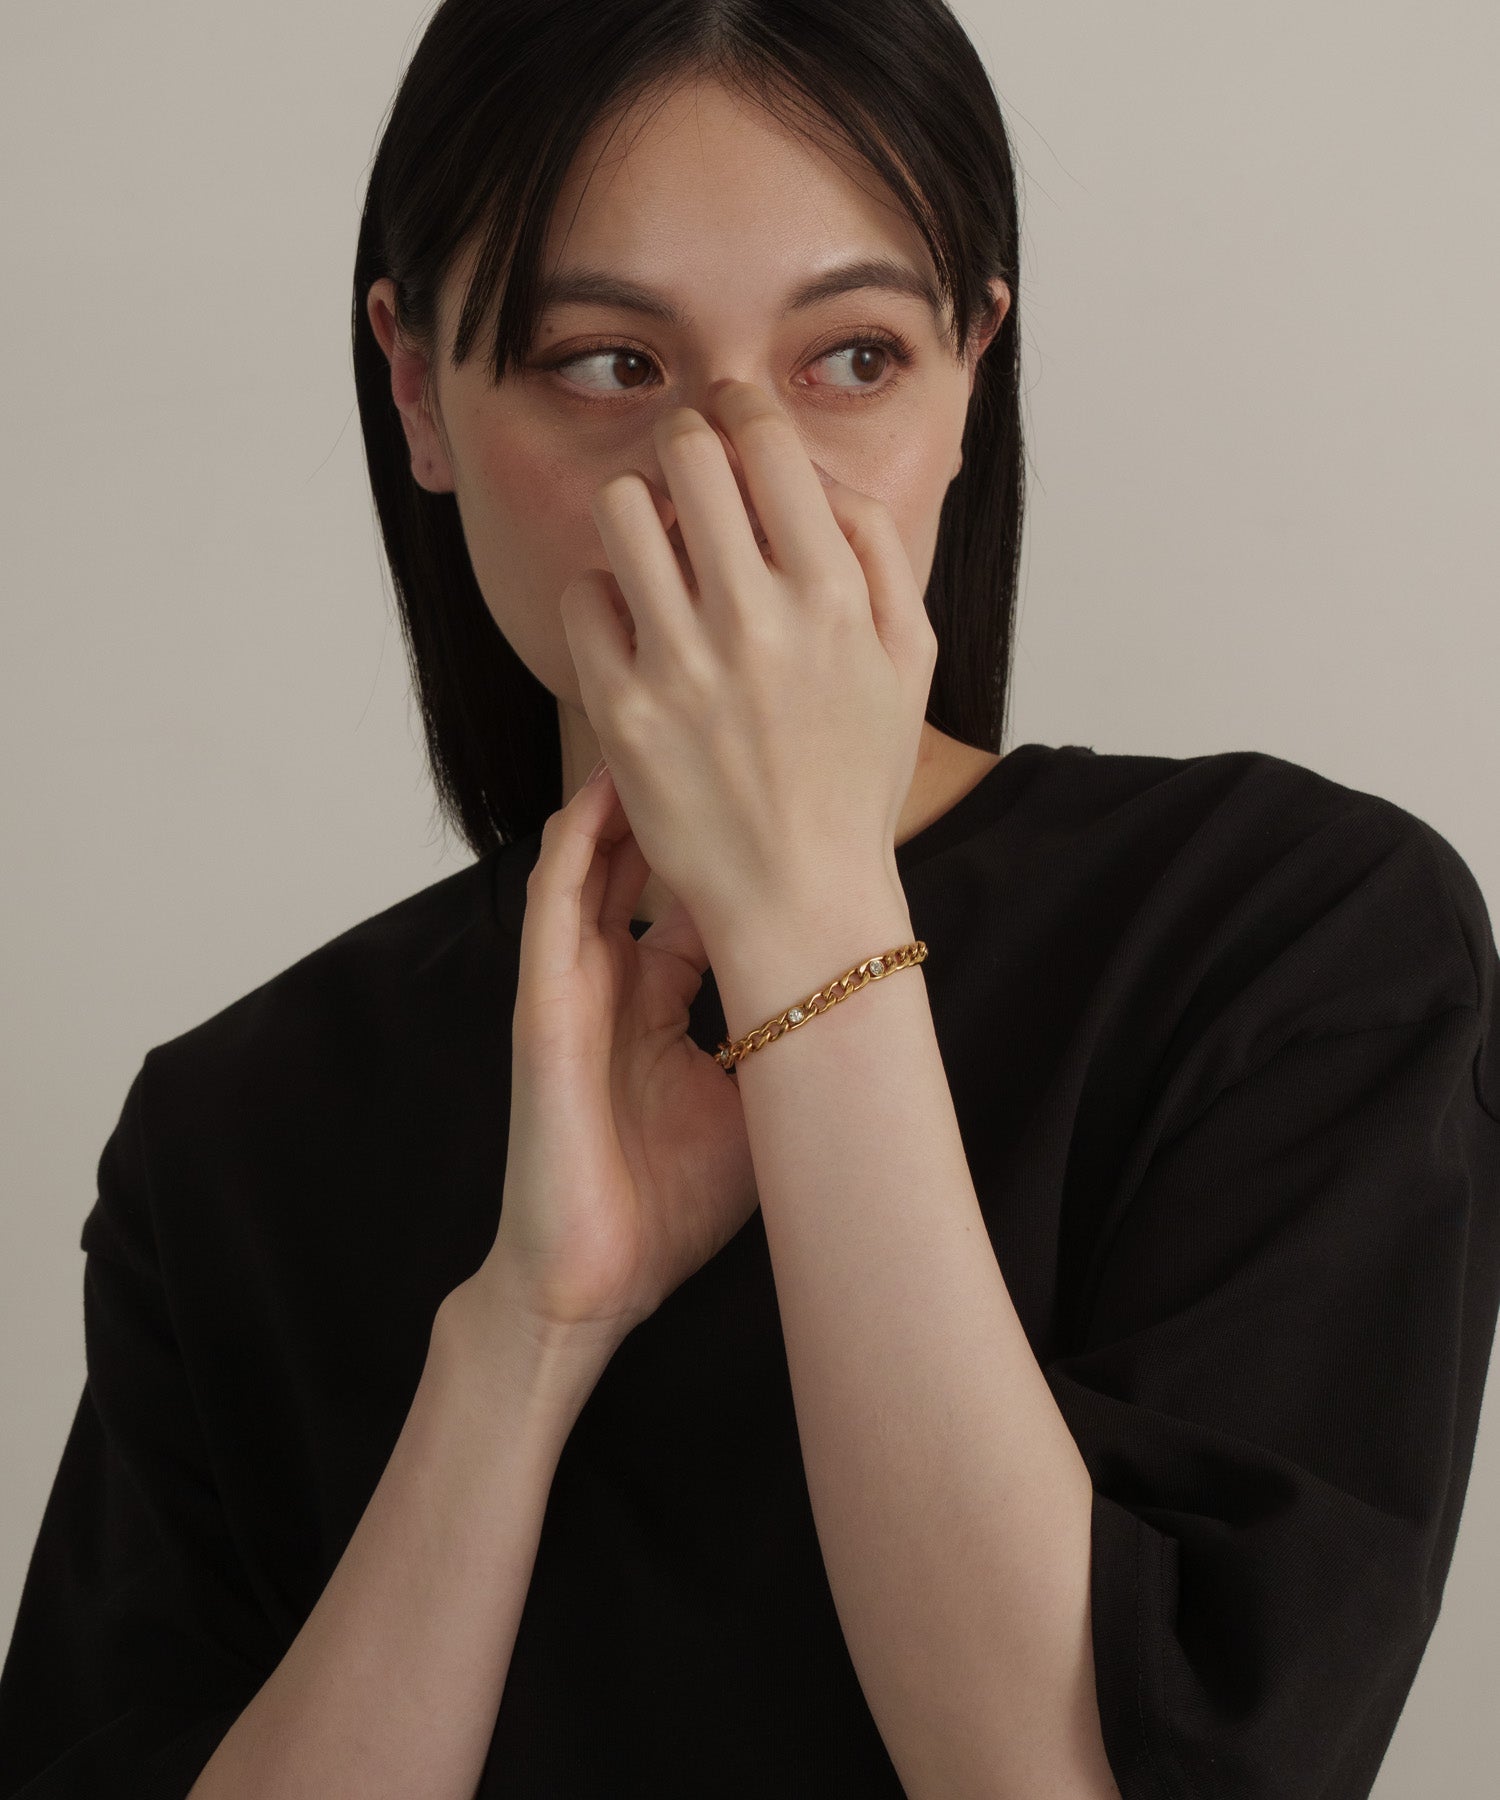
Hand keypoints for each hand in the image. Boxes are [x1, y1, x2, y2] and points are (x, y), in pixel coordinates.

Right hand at [473, 761, 759, 1343]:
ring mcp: (573, 987)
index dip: (736, 846)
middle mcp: (614, 980)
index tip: (787, 790)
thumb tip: (864, 1003)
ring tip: (671, 727)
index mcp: (659, 1001)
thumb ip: (783, 1041)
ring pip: (594, 865)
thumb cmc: (669, 1207)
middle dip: (685, 799)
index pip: (696, 898)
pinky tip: (604, 794)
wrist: (593, 1281)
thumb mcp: (753, 1105)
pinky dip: (576, 847)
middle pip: (646, 862)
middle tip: (731, 727)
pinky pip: (555, 906)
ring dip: (628, 799)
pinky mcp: (541, 1004)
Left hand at [558, 378, 938, 953]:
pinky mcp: (622, 709)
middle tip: (688, 469)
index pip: (766, 442)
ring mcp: (681, 665)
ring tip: (655, 547)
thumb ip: (878, 548)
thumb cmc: (854, 775)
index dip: (741, 407)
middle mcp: (755, 620)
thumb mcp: (910, 656)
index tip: (731, 414)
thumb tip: (814, 475)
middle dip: (686, 444)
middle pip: (687, 454)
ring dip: (637, 511)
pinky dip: (604, 596)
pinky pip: (583, 596)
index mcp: (833, 596)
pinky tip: (635, 626)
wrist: (799, 894)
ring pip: (620, 510)